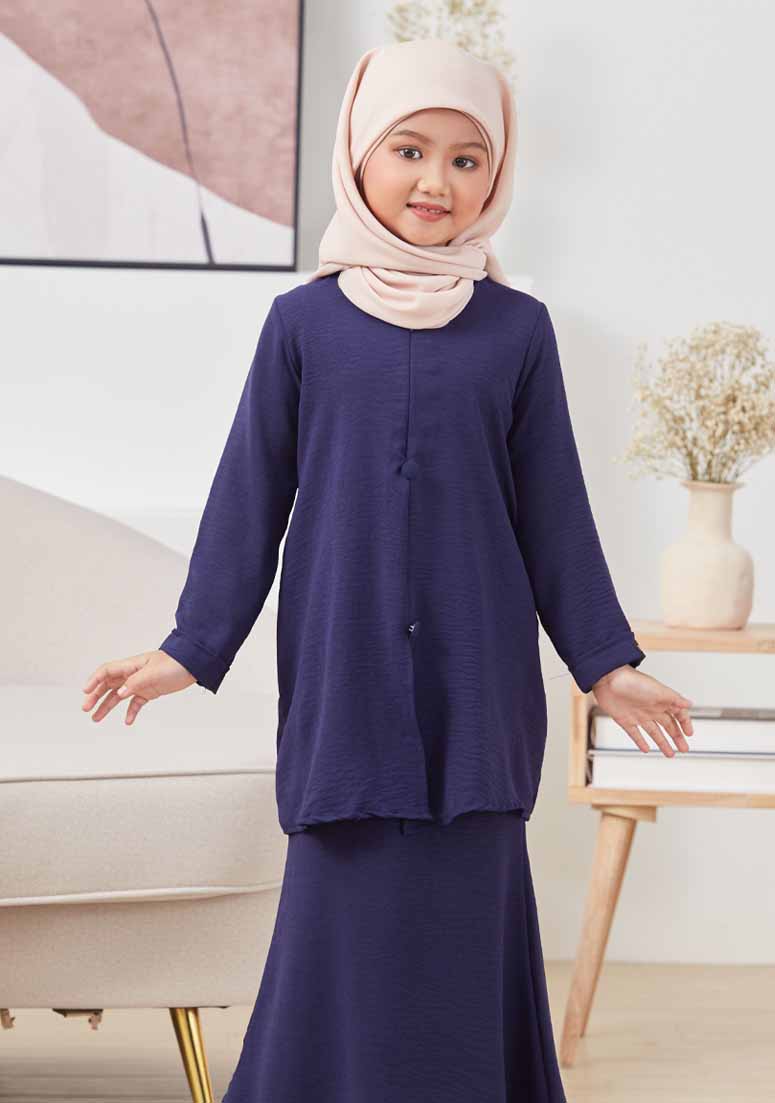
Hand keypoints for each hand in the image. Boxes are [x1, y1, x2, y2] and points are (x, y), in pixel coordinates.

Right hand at [81, 650, 196, 725]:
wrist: (193, 665)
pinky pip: (135, 703)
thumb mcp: (153, 672)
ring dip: (106, 706)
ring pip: (118, 696)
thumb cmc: (174, 663)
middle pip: (108, 685)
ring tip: (96, 718)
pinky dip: (130, 712)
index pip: (107, 671)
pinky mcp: (149, 692)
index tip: (85, 691)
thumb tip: (120, 692)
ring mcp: (140, 683)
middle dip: (95, 696)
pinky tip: (127, 721)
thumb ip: (135, 682)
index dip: (94, 680)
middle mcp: (132, 674)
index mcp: (131, 665)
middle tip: (86, 708)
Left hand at [590, 665, 693, 756]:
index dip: (685, 723)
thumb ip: (674, 699)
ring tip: (670, 754)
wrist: (607, 679)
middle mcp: (651, 708)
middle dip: (677, 737)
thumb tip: (689, 704)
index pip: (678, 714)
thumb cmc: (632, 680)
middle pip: (668, 726)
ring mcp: (638, 715)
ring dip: (663, 743)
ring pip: (654, 733)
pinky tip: (646, 749)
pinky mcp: (625, 720)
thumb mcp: (658, 690)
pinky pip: (635, 734)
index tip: (689, 733)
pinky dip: (641, 742)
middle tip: (684, 748)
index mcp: (661, 700)